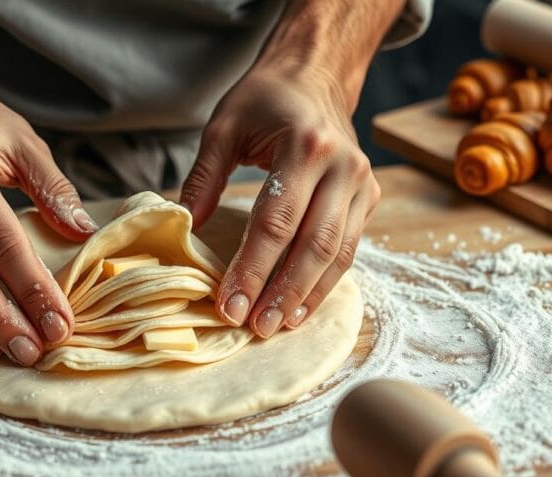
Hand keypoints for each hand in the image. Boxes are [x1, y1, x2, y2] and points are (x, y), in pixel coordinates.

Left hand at [180, 68, 379, 337]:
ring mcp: (361, 184)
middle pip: (312, 245)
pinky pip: (348, 249)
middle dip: (281, 292)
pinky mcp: (367, 198)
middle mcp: (343, 167)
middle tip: (254, 327)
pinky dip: (324, 283)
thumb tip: (183, 226)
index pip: (276, 221)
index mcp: (306, 146)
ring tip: (276, 326)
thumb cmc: (264, 100)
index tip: (228, 304)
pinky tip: (299, 307)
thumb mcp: (223, 127)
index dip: (252, 268)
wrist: (315, 74)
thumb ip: (203, 177)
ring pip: (337, 254)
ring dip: (306, 296)